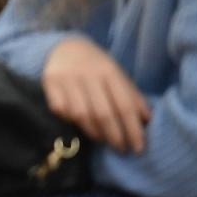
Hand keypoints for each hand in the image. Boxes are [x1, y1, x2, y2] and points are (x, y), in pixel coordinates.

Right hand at [42, 36, 150, 153]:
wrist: (66, 46)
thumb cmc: (97, 67)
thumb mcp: (118, 75)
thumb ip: (132, 96)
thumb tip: (146, 121)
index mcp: (109, 70)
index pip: (124, 105)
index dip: (133, 130)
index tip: (138, 148)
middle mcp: (87, 73)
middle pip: (103, 114)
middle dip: (115, 136)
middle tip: (121, 149)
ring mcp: (66, 78)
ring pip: (81, 116)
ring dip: (94, 133)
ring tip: (103, 140)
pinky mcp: (49, 82)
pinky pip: (61, 111)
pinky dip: (71, 121)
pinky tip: (80, 125)